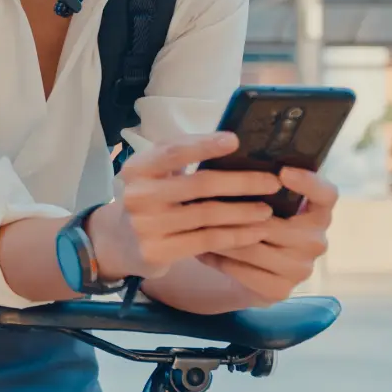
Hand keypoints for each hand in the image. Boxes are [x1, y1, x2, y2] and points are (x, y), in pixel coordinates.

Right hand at [87, 132, 284, 280]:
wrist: (118, 241)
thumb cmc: (151, 199)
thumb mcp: (156, 173)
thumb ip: (183, 157)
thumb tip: (233, 142)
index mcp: (138, 168)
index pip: (174, 151)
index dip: (205, 145)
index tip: (236, 140)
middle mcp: (138, 195)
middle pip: (199, 184)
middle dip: (242, 182)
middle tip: (272, 182)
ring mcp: (146, 225)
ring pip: (207, 215)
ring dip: (244, 212)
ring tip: (267, 210)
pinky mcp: (157, 251)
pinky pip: (206, 241)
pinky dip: (235, 236)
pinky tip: (254, 232)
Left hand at [200, 167, 336, 305]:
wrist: (253, 274)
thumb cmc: (258, 225)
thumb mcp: (264, 202)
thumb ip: (261, 183)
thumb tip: (228, 152)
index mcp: (319, 213)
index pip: (327, 195)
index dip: (309, 183)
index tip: (282, 172)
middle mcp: (316, 241)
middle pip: (275, 223)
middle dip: (238, 213)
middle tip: (205, 200)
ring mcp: (301, 269)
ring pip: (253, 247)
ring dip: (222, 235)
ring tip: (196, 224)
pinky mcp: (282, 290)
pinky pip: (244, 271)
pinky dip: (221, 260)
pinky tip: (203, 251)